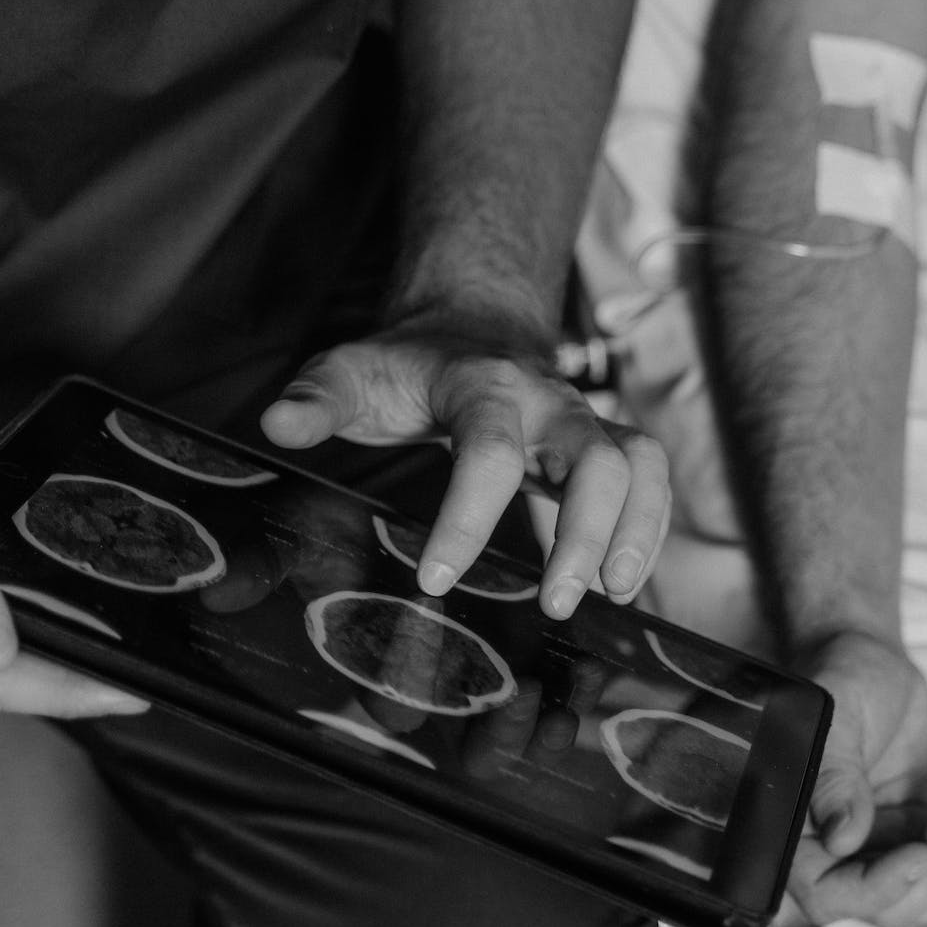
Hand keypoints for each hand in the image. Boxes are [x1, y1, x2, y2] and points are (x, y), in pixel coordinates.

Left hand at [260, 323, 670, 618]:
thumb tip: (277, 425)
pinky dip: (648, 530)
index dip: (469, 517)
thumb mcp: (350, 370)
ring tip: (612, 594)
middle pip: (595, 458)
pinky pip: (650, 480)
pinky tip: (621, 584)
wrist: (472, 323)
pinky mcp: (607, 442)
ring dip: (636, 531)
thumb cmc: (406, 364)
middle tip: (556, 604)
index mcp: (482, 384)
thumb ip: (316, 398)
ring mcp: (585, 419)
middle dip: (584, 534)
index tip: (437, 580)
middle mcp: (548, 399)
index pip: (489, 451)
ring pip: (640, 464)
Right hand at [787, 631, 926, 926]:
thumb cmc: (843, 680)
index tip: (921, 852)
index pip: (829, 895)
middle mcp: (835, 854)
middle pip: (890, 908)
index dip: (878, 888)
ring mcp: (881, 850)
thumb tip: (842, 837)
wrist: (875, 665)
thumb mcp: (835, 715)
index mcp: (796, 831)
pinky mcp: (918, 839)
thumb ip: (834, 775)